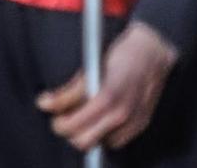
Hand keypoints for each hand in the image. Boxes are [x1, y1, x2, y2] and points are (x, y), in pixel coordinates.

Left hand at [38, 21, 178, 150]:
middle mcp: (122, 114)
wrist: (152, 53)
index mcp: (106, 97)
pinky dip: (104, 134)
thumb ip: (68, 90)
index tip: (49, 109)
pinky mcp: (141, 124)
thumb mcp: (87, 68)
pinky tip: (99, 117)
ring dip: (87, 133)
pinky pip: (116, 141)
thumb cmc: (118, 55)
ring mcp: (133, 122)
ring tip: (81, 115)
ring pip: (99, 144)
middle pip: (83, 142)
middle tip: (62, 116)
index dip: (58, 122)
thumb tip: (44, 104)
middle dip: (68, 130)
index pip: (74, 125)